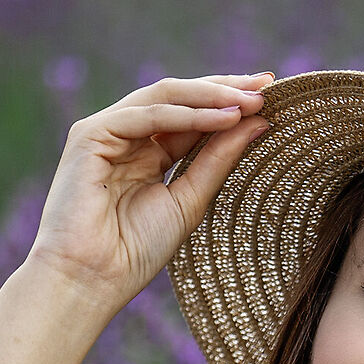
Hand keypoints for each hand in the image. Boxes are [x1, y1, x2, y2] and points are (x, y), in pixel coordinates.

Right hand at [25, 73, 273, 307]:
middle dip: (224, 89)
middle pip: (180, 97)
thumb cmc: (136, 249)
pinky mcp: (90, 135)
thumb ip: (219, 159)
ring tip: (251, 101)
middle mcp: (126, 137)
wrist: (91, 279)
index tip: (272, 93)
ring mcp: (105, 132)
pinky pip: (146, 115)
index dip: (230, 102)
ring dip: (211, 97)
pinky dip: (186, 114)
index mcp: (147, 153)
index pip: (192, 115)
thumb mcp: (191, 200)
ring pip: (164, 97)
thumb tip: (260, 121)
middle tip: (267, 85)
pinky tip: (222, 117)